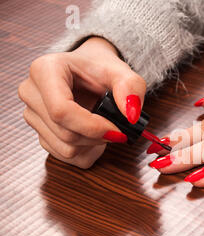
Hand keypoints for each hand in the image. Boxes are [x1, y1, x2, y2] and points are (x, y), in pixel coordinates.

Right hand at [18, 37, 145, 167]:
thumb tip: (132, 115)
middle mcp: (31, 93)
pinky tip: (94, 134)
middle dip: (98, 137)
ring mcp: (32, 116)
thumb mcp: (123, 72)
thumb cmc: (101, 69)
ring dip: (93, 145)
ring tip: (104, 127)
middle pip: (65, 133)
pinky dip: (87, 151)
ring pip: (66, 149)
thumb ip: (131, 88)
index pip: (61, 111)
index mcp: (44, 70)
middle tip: (117, 128)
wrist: (88, 71)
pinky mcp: (39, 134)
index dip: (92, 127)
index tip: (118, 130)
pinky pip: (66, 156)